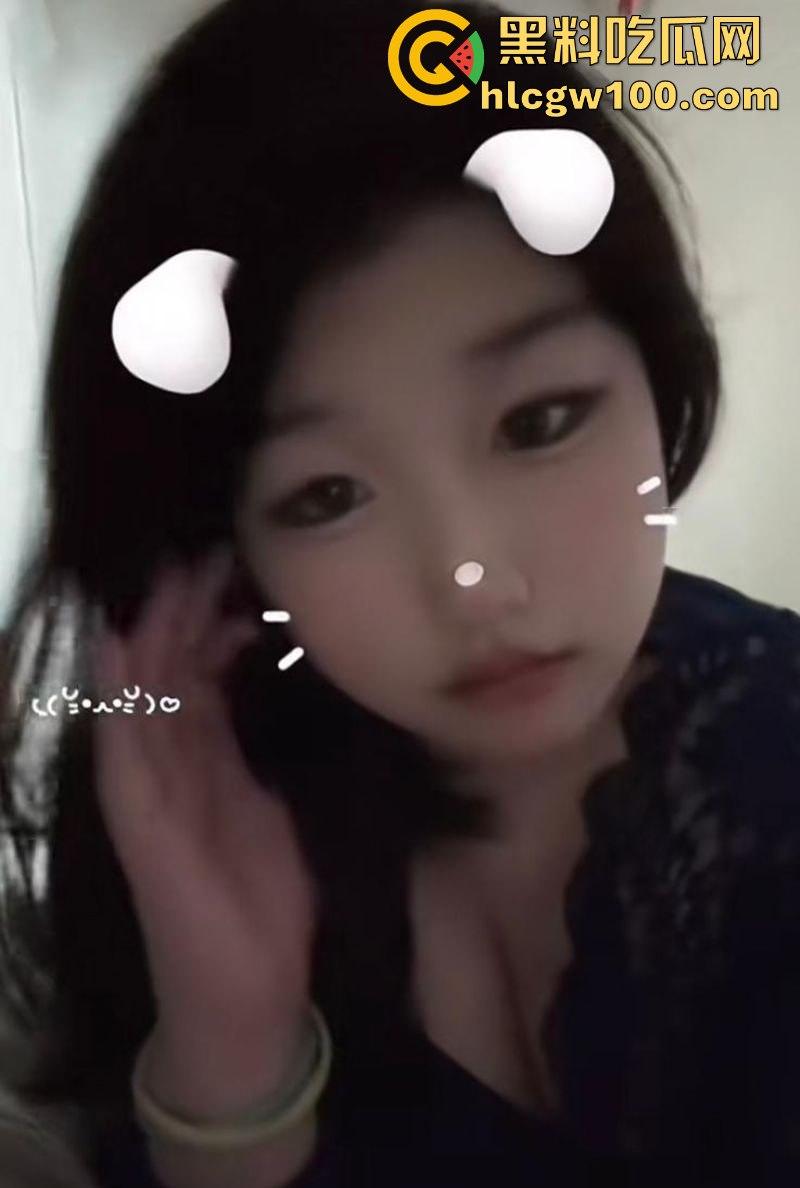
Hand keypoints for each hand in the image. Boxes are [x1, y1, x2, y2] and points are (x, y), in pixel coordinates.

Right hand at [90, 549, 317, 1043]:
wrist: (247, 989)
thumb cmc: (259, 900)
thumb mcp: (264, 803)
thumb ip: (244, 747)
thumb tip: (250, 681)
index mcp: (203, 758)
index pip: (199, 674)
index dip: (211, 623)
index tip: (235, 572)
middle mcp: (169, 765)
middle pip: (171, 673)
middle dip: (186, 613)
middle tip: (208, 551)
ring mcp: (150, 792)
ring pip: (145, 700)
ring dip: (155, 638)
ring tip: (167, 579)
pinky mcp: (143, 824)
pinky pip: (125, 753)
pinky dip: (120, 701)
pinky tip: (117, 651)